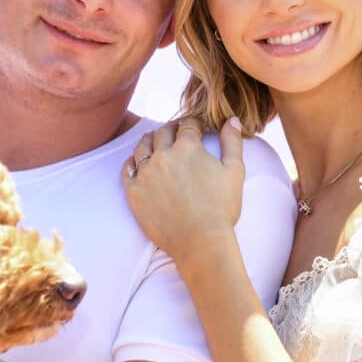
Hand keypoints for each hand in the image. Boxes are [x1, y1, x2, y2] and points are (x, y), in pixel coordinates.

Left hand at [123, 117, 244, 265]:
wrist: (200, 242)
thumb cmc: (221, 208)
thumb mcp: (234, 171)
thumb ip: (232, 141)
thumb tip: (231, 119)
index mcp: (187, 147)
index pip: (187, 125)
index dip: (193, 124)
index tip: (195, 127)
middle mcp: (163, 155)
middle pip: (162, 132)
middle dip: (170, 129)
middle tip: (175, 132)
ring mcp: (145, 174)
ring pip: (142, 147)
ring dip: (149, 141)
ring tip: (154, 141)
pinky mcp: (133, 192)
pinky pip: (127, 169)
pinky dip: (132, 162)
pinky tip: (138, 163)